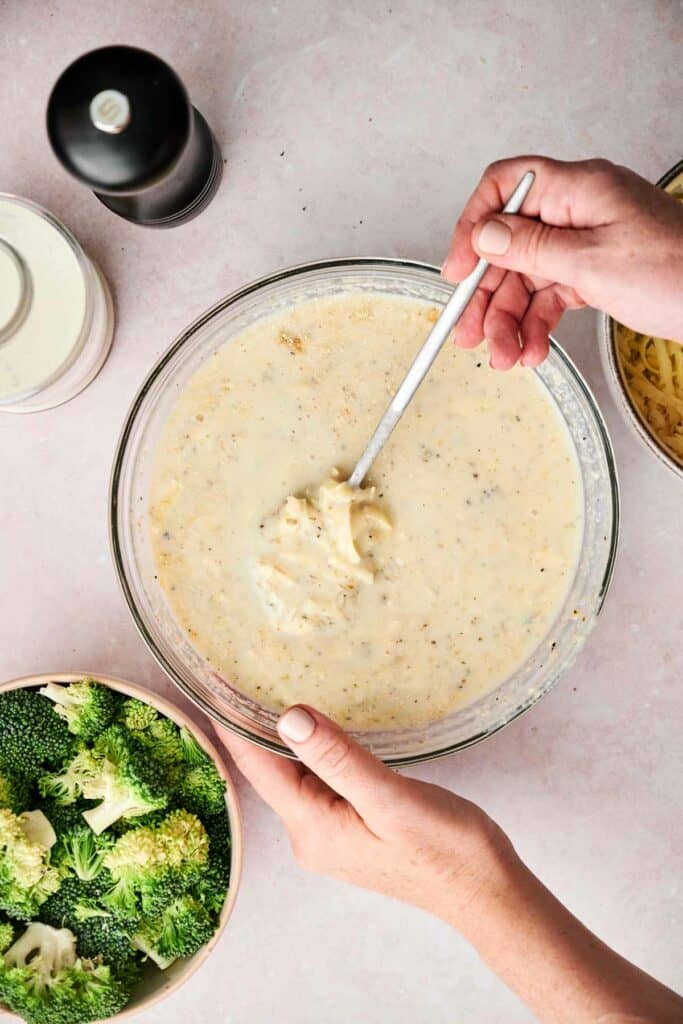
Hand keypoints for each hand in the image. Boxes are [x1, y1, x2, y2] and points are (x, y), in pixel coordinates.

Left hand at [216, 704, 513, 923]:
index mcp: (311, 827)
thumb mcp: (390, 797)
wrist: (484, 891)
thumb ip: (337, 758)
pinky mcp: (349, 828)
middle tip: (235, 672)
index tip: (209, 682)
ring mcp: (329, 834)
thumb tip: (288, 717)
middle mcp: (310, 834)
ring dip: (279, 736)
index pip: (256, 766)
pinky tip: (314, 728)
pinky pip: (316, 782)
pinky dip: (308, 752)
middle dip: (249, 724)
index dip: (230, 723)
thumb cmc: (445, 848)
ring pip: (292, 775)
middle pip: (267, 770)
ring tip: (263, 687)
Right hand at [442, 156, 682, 368]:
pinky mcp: (597, 273)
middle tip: (469, 334)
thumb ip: (532, 248)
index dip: (473, 225)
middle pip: (510, 246)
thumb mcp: (593, 262)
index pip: (505, 186)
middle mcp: (579, 212)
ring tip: (505, 356)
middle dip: (487, 294)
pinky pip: (552, 297)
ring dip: (510, 321)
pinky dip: (538, 325)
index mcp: (579, 189)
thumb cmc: (679, 272)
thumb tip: (484, 235)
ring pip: (528, 279)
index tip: (457, 270)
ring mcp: (588, 243)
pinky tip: (533, 350)